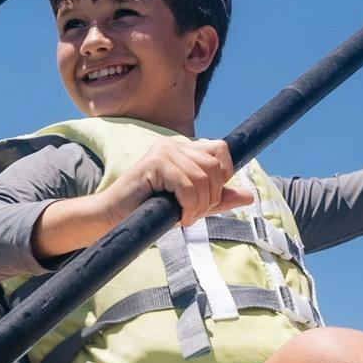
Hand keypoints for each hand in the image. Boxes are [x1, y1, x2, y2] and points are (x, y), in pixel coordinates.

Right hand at [106, 138, 254, 227]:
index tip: (208, 199)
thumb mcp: (191, 204)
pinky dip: (188, 206)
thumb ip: (218, 199)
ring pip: (202, 178)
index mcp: (184, 149)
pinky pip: (187, 185)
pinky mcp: (155, 162)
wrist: (113, 218)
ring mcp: (164, 150)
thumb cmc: (151, 211)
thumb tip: (249, 196)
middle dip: (211, 197)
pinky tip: (178, 217)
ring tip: (184, 217)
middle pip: (214, 166)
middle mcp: (175, 144)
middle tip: (194, 214)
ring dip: (198, 205)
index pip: (221, 150)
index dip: (224, 175)